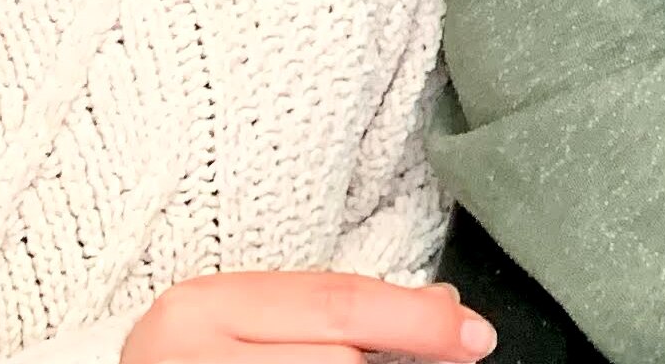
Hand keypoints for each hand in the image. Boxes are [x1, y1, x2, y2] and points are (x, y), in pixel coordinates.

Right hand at [119, 272, 494, 362]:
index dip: (417, 321)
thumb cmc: (194, 360)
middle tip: (460, 353)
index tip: (473, 333)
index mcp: (199, 311)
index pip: (334, 305)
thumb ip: (330, 311)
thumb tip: (439, 310)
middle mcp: (191, 361)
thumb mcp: (247, 322)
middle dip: (408, 359)